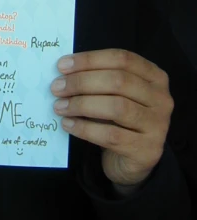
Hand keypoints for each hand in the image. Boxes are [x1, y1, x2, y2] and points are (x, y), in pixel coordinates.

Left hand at [51, 49, 173, 187]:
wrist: (132, 161)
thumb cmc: (118, 120)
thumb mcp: (113, 94)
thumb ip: (97, 79)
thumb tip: (63, 69)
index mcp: (155, 77)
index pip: (122, 59)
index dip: (90, 60)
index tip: (62, 65)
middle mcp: (162, 99)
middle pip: (118, 81)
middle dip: (82, 82)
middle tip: (56, 88)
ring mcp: (158, 126)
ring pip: (116, 107)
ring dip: (81, 104)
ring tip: (59, 106)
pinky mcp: (147, 150)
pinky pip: (111, 135)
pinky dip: (85, 128)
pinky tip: (68, 124)